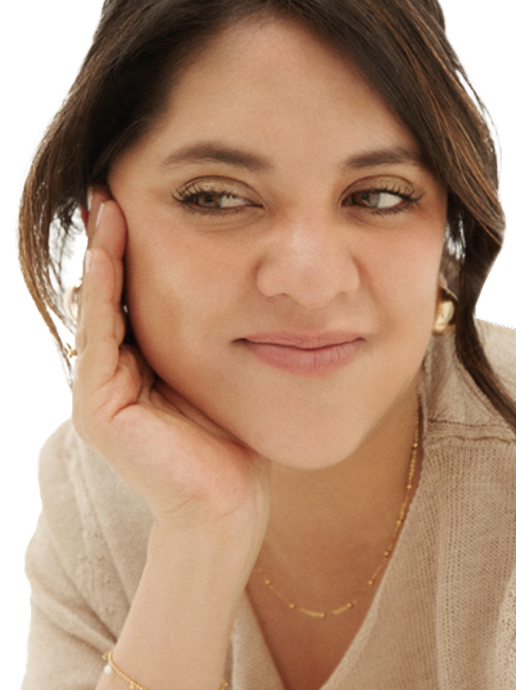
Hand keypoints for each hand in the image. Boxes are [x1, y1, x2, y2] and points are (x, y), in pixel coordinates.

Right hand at [71, 187, 271, 542]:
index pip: (132, 295)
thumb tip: (241, 284)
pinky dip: (107, 291)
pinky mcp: (100, 407)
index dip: (132, 248)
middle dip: (111, 241)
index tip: (136, 199)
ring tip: (109, 204)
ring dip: (104, 254)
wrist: (228, 504)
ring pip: (101, 307)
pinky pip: (103, 336)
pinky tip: (112, 249)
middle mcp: (112, 374)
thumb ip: (213, 333)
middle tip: (112, 186)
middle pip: (109, 294)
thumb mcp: (223, 370)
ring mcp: (100, 391)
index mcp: (140, 366)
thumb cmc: (234, 438)